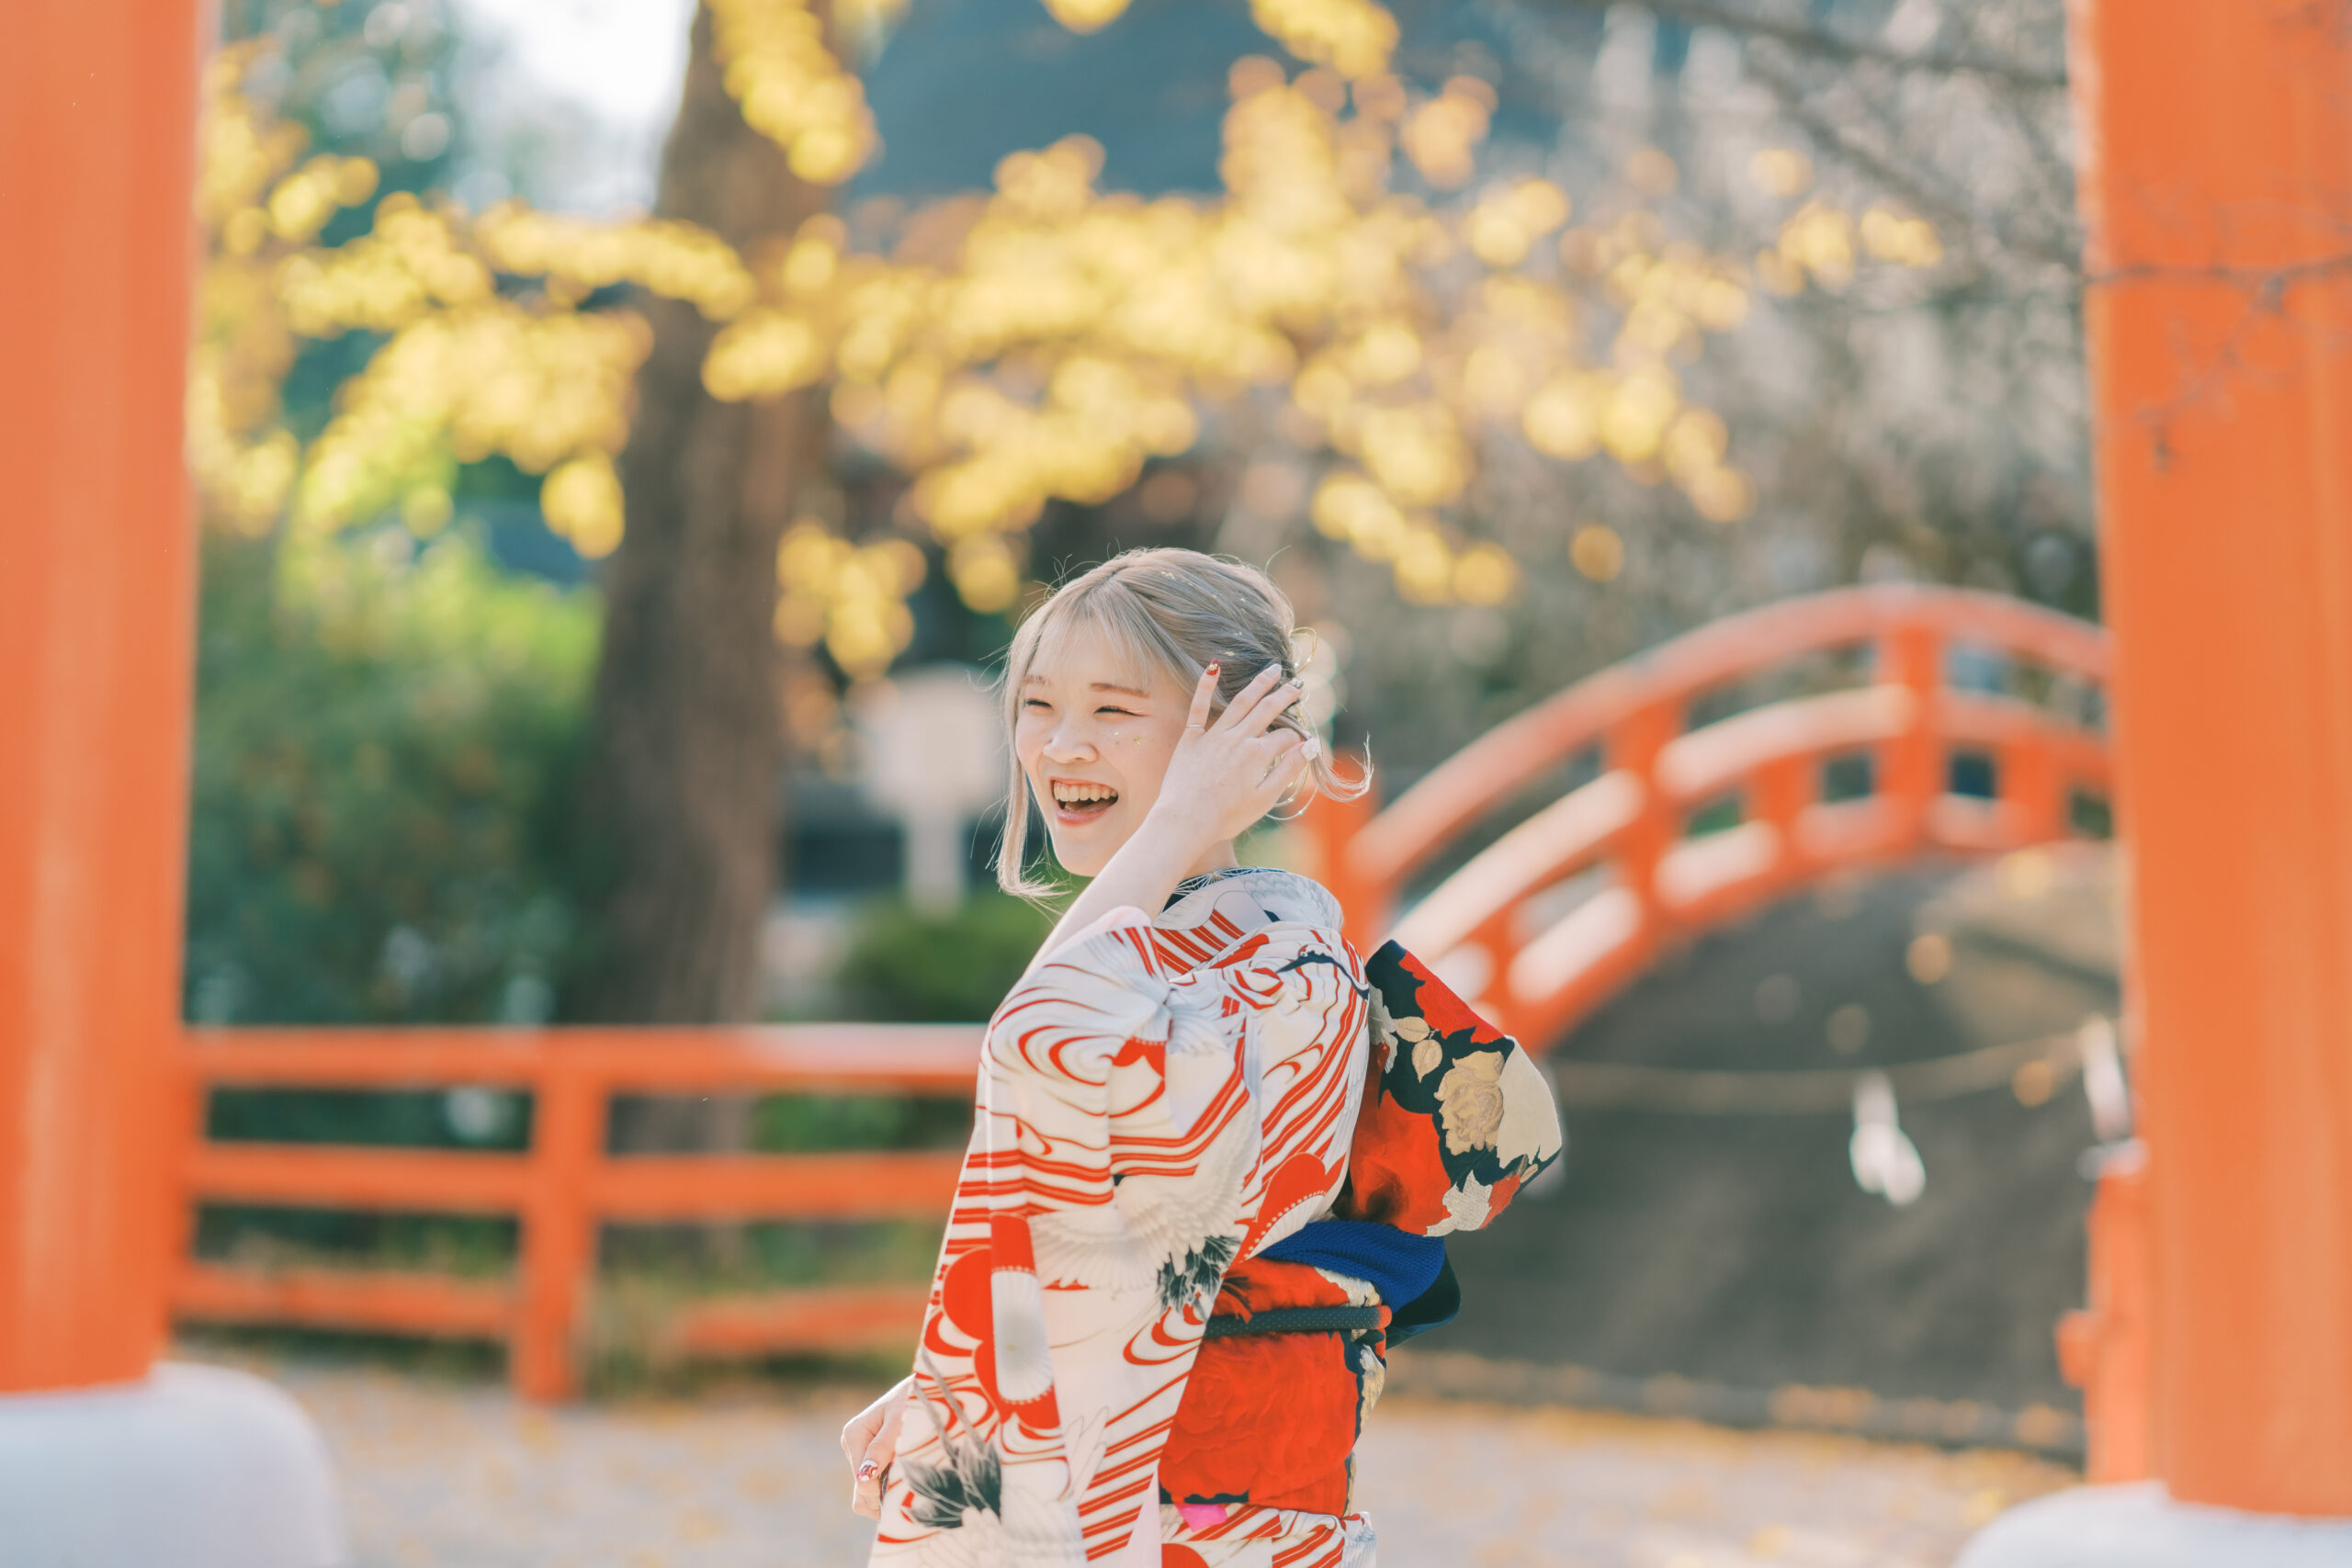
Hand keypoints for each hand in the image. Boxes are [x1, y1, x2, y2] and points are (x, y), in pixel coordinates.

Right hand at [840, 1375, 912, 1518]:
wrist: (926, 1386)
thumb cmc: (915, 1399)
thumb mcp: (901, 1420)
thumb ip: (883, 1446)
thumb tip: (865, 1476)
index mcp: (854, 1434)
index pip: (863, 1482)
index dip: (884, 1492)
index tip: (909, 1488)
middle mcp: (853, 1444)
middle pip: (862, 1492)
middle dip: (884, 1498)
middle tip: (912, 1491)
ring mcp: (861, 1452)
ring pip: (866, 1493)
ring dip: (887, 1496)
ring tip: (911, 1486)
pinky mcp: (872, 1457)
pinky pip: (875, 1486)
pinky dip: (889, 1491)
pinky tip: (907, 1482)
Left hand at [1152, 661, 1315, 847]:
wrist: (1185, 820)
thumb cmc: (1227, 816)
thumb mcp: (1265, 798)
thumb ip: (1288, 770)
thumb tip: (1309, 747)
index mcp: (1258, 754)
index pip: (1286, 738)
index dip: (1298, 739)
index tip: (1303, 742)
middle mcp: (1238, 738)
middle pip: (1267, 710)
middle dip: (1284, 696)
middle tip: (1296, 684)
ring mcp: (1214, 735)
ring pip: (1241, 702)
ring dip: (1259, 684)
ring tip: (1272, 670)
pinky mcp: (1191, 738)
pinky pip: (1199, 707)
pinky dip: (1206, 686)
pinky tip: (1214, 668)